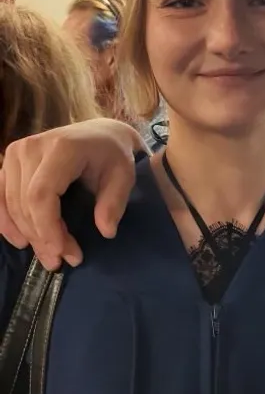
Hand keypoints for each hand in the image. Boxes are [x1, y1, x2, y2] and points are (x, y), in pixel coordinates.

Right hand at [0, 119, 144, 269]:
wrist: (101, 133)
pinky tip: (21, 241)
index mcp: (62, 148)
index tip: (65, 253)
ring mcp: (16, 152)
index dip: (47, 228)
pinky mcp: (9, 160)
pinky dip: (7, 222)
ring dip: (27, 234)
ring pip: (10, 203)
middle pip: (24, 203)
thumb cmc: (114, 155)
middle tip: (64, 260)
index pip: (41, 195)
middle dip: (42, 237)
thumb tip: (106, 231)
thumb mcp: (124, 176)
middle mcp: (32, 147)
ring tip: (50, 256)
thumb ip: (115, 202)